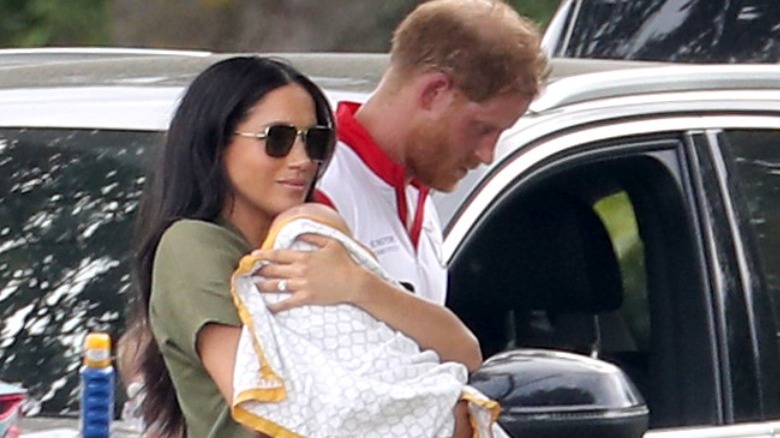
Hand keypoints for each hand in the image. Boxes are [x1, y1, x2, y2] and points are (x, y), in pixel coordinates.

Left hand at [251, 234, 368, 312]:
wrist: (354, 282)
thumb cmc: (345, 262)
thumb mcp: (331, 243)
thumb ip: (313, 237)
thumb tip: (299, 233)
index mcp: (304, 256)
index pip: (278, 254)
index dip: (263, 255)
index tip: (253, 255)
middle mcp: (300, 270)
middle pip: (273, 270)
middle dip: (259, 271)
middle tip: (249, 272)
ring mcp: (302, 285)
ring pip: (276, 285)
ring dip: (262, 286)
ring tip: (253, 286)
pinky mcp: (306, 298)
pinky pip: (286, 302)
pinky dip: (275, 305)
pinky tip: (267, 307)